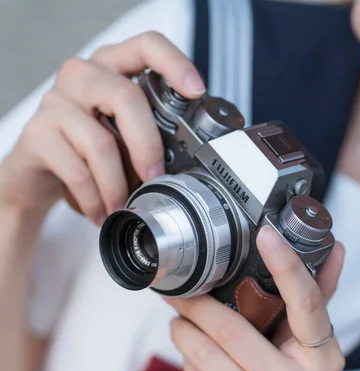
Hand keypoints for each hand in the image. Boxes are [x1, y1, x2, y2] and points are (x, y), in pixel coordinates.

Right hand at [0, 32, 204, 223]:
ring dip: (118, 186)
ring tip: (122, 206)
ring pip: (101, 143)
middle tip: (155, 179)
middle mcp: (83, 75)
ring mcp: (56, 101)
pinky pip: (78, 172)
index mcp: (112, 69)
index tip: (196, 91)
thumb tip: (184, 163)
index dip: (174, 64)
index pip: (146, 45)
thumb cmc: (88, 153)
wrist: (39, 176)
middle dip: (147, 147)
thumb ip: (149, 135)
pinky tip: (99, 211)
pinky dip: (94, 199)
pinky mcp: (38, 133)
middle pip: (126, 97)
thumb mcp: (123, 138)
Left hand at [166, 227, 344, 370]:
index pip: (305, 305)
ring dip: (183, 330)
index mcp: (320, 359)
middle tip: (180, 289)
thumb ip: (316, 298)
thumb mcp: (312, 349)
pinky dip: (187, 358)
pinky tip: (192, 353)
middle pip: (233, 329)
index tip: (265, 234)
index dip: (286, 266)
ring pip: (204, 353)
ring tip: (181, 320)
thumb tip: (335, 249)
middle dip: (197, 304)